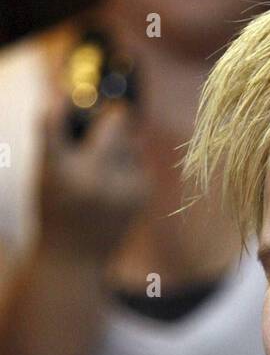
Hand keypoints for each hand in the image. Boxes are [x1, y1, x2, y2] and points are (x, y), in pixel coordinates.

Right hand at [36, 86, 149, 262]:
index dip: (61, 103)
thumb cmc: (55, 209)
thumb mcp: (44, 173)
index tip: (66, 94)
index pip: (53, 122)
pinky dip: (130, 167)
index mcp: (58, 171)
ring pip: (133, 141)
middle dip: (112, 117)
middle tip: (105, 121)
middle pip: (117, 122)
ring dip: (122, 144)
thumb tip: (77, 95)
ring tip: (104, 165)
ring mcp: (121, 189)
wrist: (75, 260)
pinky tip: (114, 186)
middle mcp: (92, 179)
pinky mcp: (141, 197)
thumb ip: (56, 135)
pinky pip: (140, 164)